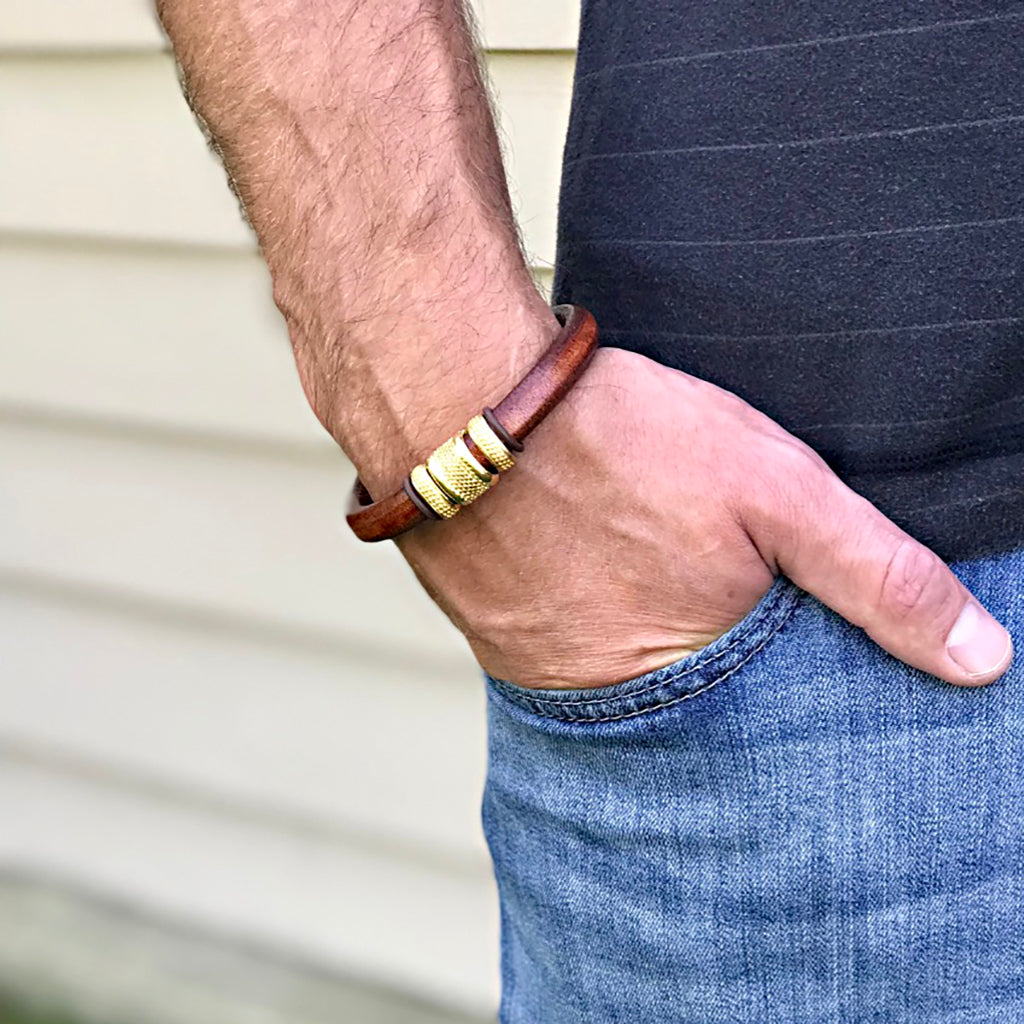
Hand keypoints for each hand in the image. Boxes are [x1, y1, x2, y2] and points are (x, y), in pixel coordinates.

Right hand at [397, 347, 1013, 688]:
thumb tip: (983, 662)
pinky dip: (584, 608)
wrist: (457, 398)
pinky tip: (590, 560)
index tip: (781, 622)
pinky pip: (555, 638)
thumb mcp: (777, 490)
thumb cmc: (616, 438)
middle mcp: (603, 695)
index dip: (787, 665)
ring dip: (640, 628)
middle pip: (685, 695)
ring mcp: (534, 667)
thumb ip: (878, 575)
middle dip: (708, 649)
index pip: (767, 713)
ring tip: (645, 570)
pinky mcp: (487, 629)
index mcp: (687, 676)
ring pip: (616, 666)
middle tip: (700, 584)